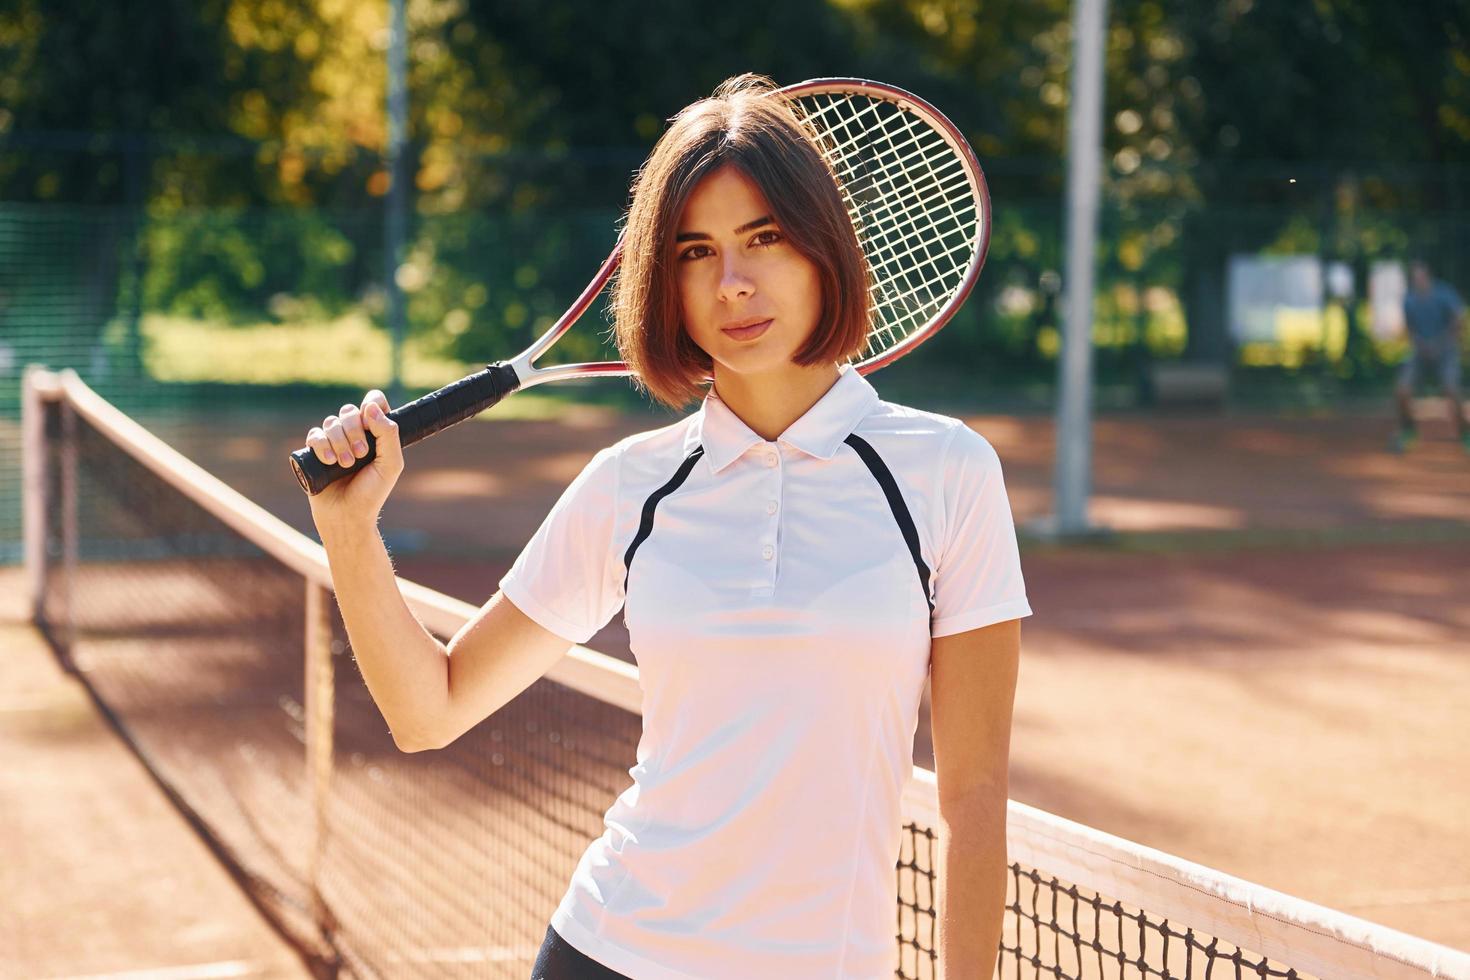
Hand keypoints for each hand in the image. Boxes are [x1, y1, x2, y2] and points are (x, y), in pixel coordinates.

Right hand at [302, 390, 402, 534]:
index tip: (371, 419)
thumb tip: (370, 408)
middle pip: (350, 411)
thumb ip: (388, 434)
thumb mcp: (391, 464)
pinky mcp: (316, 451)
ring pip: (331, 422)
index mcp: (376, 433)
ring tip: (345, 464)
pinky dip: (321, 446)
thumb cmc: (372, 493)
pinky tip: (328, 462)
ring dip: (339, 442)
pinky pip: (315, 435)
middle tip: (361, 455)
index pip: (374, 403)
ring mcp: (334, 441)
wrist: (347, 515)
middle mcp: (354, 434)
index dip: (373, 404)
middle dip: (355, 431)